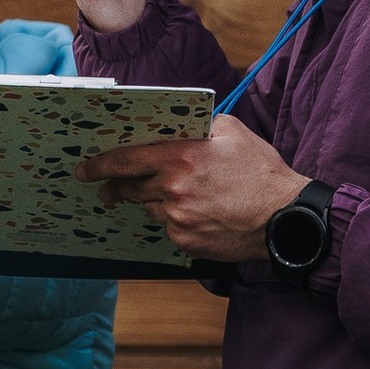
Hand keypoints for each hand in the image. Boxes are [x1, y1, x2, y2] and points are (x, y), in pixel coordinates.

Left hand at [85, 116, 315, 262]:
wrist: (285, 219)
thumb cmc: (262, 173)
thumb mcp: (234, 132)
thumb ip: (201, 126)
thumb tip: (181, 126)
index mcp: (181, 158)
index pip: (126, 160)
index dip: (100, 165)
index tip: (84, 169)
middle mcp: (174, 190)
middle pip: (130, 189)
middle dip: (114, 188)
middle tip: (105, 189)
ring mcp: (179, 220)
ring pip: (150, 208)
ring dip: (152, 201)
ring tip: (170, 195)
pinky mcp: (187, 242)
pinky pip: (169, 228)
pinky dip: (175, 219)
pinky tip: (195, 213)